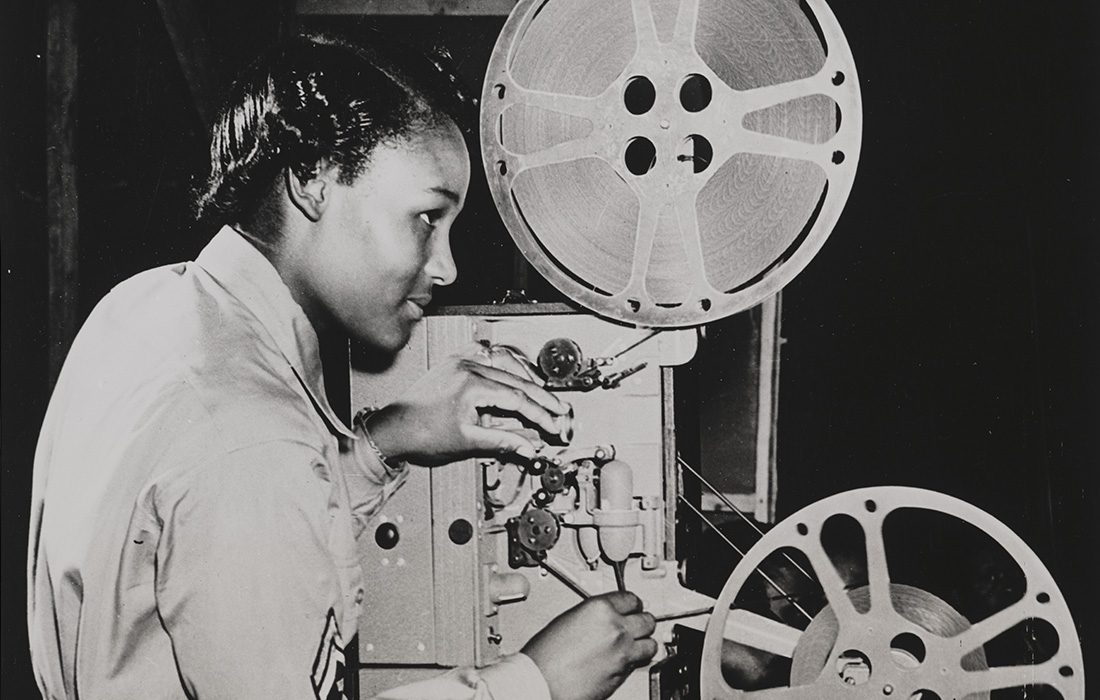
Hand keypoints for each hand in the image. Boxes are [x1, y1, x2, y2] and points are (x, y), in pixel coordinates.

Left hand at [365, 344, 572, 465]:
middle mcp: (467, 366)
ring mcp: (461, 360)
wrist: (393, 429)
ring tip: (543, 393)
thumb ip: (503, 442)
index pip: (518, 399)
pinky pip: (488, 354)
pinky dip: (506, 363)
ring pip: (506, 361)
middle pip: (518, 380)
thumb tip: (529, 447)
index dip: (541, 415)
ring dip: (527, 378)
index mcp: (472, 384)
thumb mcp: (467, 443)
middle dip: (542, 399)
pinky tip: (515, 371)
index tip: (554, 426)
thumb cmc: (420, 434)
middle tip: (559, 412)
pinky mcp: (455, 361)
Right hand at [521, 592, 657, 699]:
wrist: (541, 682)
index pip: (631, 598)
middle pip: (647, 619)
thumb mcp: (568, 619)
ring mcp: (623, 652)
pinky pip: (638, 663)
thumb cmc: (545, 655)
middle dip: (641, 622)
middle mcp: (616, 628)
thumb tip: (606, 617)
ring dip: (643, 643)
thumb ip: (594, 615)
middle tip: (635, 624)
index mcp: (600, 609)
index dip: (632, 603)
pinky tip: (622, 659)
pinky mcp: (623, 674)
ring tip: (635, 644)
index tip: (632, 607)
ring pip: (650, 643)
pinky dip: (635, 660)